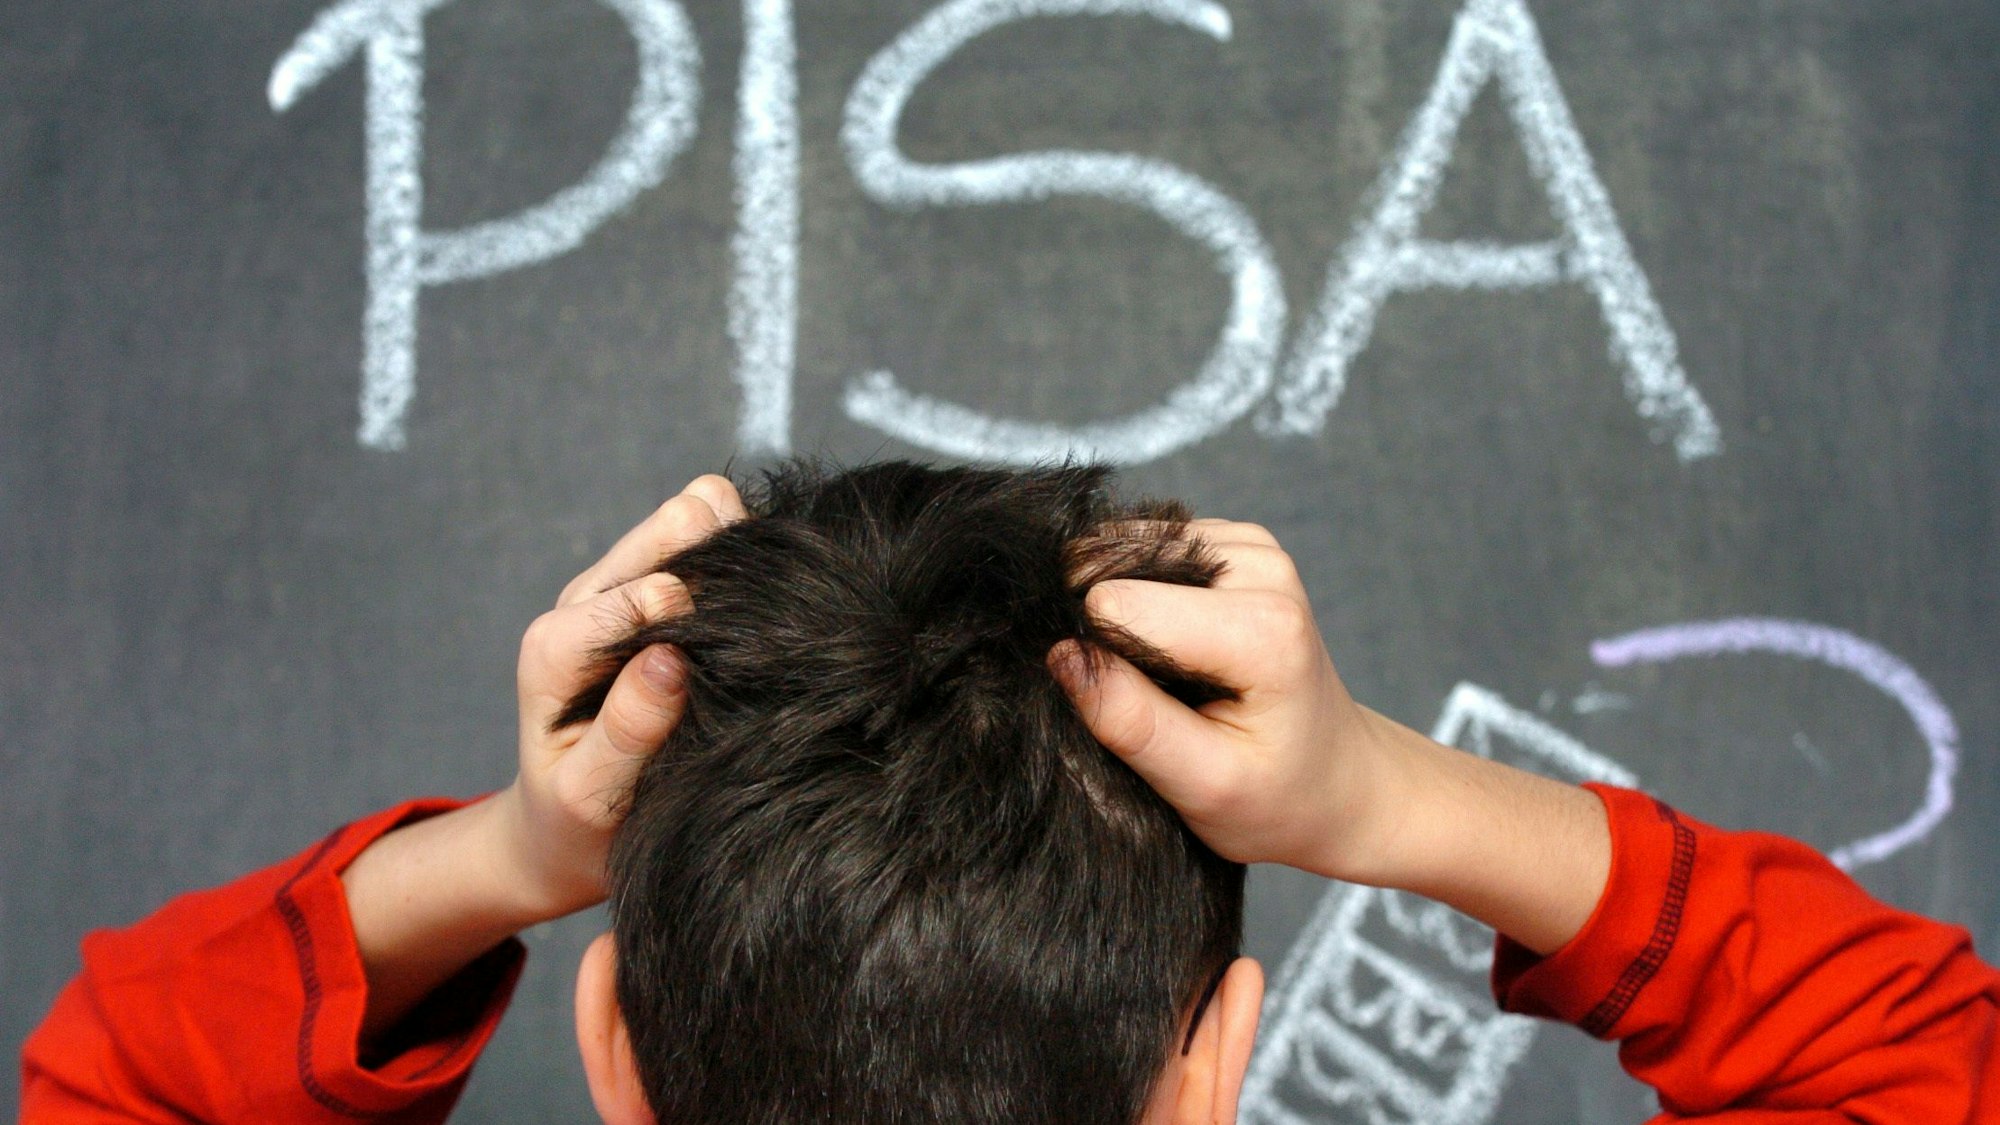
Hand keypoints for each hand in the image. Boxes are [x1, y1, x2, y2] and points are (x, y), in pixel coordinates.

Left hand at [495, 474, 746, 918]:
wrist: (561, 831)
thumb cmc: (577, 822)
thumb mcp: (592, 796)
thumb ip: (627, 729)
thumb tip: (669, 659)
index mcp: (560, 645)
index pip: (648, 592)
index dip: (707, 615)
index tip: (745, 661)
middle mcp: (586, 601)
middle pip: (676, 526)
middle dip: (726, 566)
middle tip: (764, 633)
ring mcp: (621, 589)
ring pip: (696, 518)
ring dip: (737, 560)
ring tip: (765, 621)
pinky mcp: (654, 592)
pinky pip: (708, 540)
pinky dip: (742, 564)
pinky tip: (762, 614)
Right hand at [1052, 518, 1609, 952]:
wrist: (1341, 782)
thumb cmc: (1278, 797)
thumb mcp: (1203, 786)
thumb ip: (1131, 721)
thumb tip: (1062, 656)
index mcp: (1261, 628)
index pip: (1115, 605)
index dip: (1097, 661)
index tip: (1127, 711)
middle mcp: (1260, 567)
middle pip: (1116, 570)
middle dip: (1107, 635)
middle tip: (1153, 699)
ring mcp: (1249, 547)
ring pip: (1123, 556)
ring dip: (1121, 616)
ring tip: (1164, 678)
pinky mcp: (1233, 543)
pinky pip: (1144, 553)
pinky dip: (1138, 599)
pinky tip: (1166, 648)